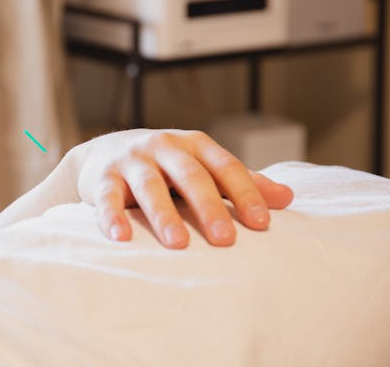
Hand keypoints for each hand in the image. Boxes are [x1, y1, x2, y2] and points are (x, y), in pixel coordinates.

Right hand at [74, 129, 293, 247]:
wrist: (102, 153)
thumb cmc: (163, 165)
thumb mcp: (201, 166)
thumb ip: (239, 181)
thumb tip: (288, 198)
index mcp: (194, 145)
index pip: (225, 166)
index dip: (244, 193)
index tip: (261, 224)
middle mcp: (163, 146)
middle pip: (190, 175)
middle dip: (208, 207)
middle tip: (225, 240)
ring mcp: (131, 160)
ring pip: (149, 186)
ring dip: (164, 215)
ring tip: (178, 244)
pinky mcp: (102, 177)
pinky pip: (107, 197)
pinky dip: (112, 217)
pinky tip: (121, 238)